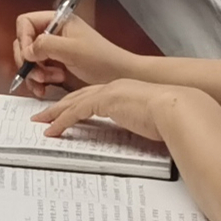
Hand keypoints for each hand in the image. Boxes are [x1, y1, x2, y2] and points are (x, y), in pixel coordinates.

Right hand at [11, 9, 138, 91]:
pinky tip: (47, 87)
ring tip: (50, 80)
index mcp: (57, 21)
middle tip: (39, 73)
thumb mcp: (72, 49)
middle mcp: (53, 33)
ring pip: (29, 59)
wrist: (119, 75)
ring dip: (35, 73)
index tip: (29, 55)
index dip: (23, 39)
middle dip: (29, 61)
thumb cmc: (102, 59)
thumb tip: (26, 50)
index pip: (26, 23)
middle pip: (24, 43)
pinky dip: (38, 81)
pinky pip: (37, 71)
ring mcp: (54, 49)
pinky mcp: (55, 64)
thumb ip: (45, 45)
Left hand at [35, 78, 197, 148]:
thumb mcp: (152, 119)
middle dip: (60, 106)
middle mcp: (114, 88)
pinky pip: (76, 112)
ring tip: (41, 122)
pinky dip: (62, 121)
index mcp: (125, 90)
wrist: (179, 108)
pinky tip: (53, 130)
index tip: (67, 112)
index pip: (94, 96)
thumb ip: (140, 122)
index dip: (78, 104)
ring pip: (73, 102)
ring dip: (55, 113)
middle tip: (43, 115)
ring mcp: (109, 93)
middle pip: (78, 96)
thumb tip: (142, 132)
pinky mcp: (105, 101)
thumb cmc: (173, 116)